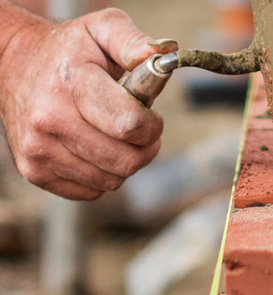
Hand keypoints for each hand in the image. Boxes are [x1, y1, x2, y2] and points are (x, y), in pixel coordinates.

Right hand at [0, 6, 176, 199]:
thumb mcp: (102, 29)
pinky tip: (93, 148)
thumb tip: (163, 57)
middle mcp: (51, 121)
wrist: (11, 63)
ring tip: (113, 135)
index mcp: (73, 85)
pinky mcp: (35, 171)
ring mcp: (40, 150)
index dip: (152, 125)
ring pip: (111, 180)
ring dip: (124, 162)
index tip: (150, 115)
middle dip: (144, 147)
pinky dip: (102, 175)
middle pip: (126, 161)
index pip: (131, 126)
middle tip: (138, 129)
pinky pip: (91, 191)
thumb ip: (135, 42)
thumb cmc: (69, 49)